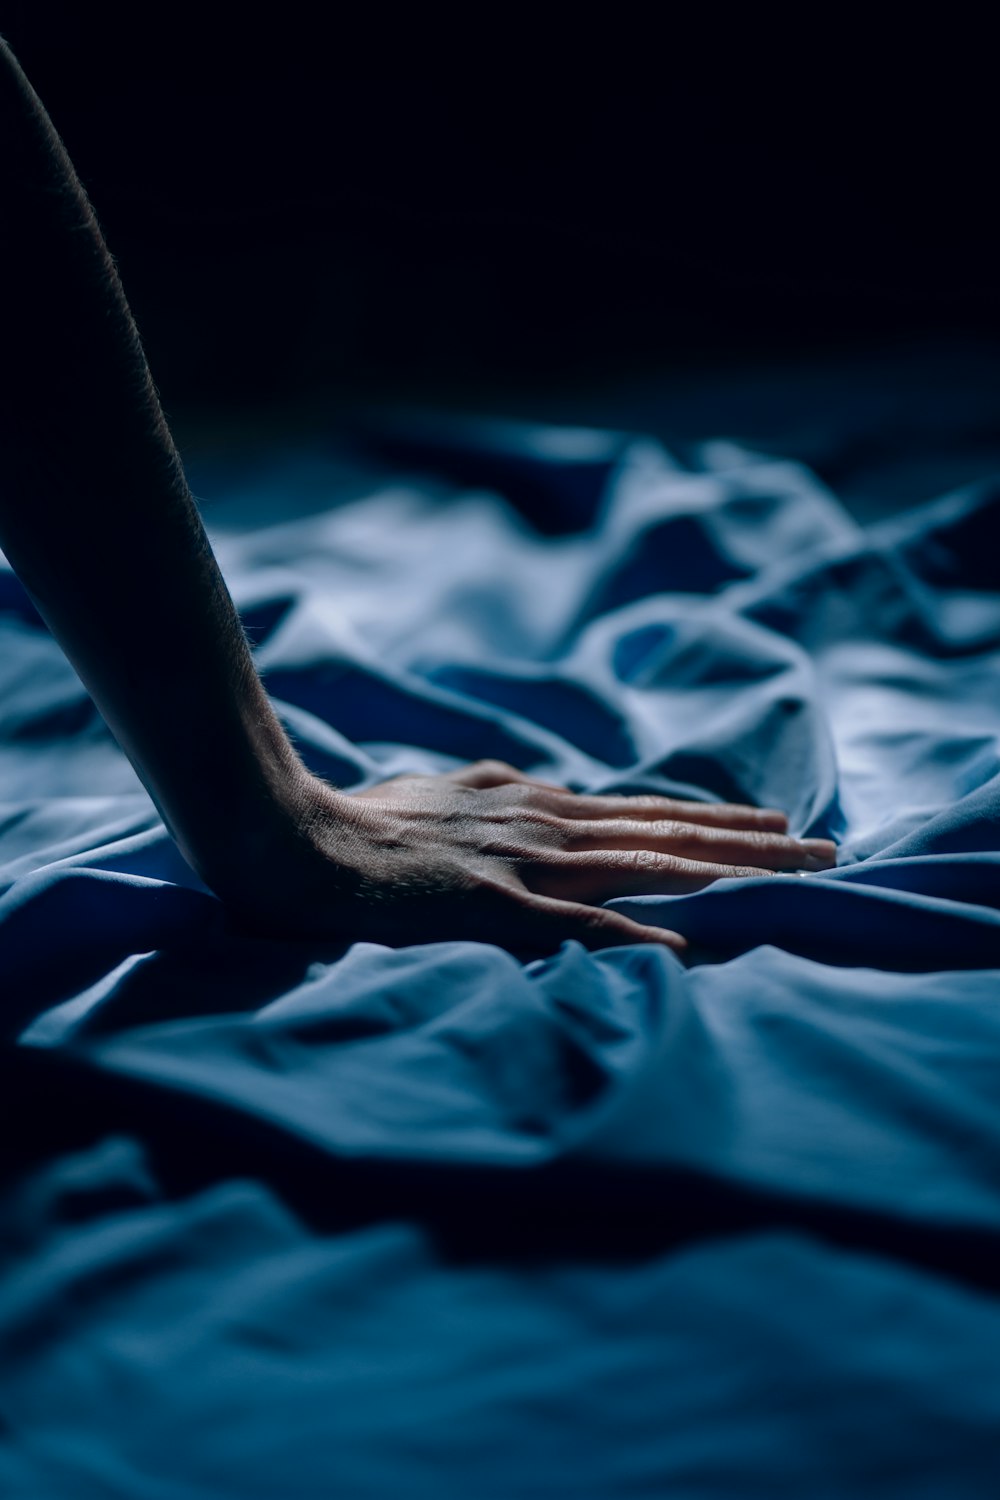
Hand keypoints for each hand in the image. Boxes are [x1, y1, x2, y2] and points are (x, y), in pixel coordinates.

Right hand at [218, 760, 835, 954]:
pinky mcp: (494, 907)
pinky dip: (640, 940)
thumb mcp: (435, 797)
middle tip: (822, 846)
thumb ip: (485, 802)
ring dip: (727, 871)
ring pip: (646, 866)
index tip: (766, 821)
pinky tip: (692, 957)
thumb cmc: (353, 825)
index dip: (706, 819)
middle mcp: (541, 823)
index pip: (637, 812)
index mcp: (526, 802)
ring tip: (795, 873)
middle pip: (664, 832)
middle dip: (748, 841)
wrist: (289, 835)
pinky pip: (581, 928)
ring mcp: (523, 863)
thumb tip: (514, 795)